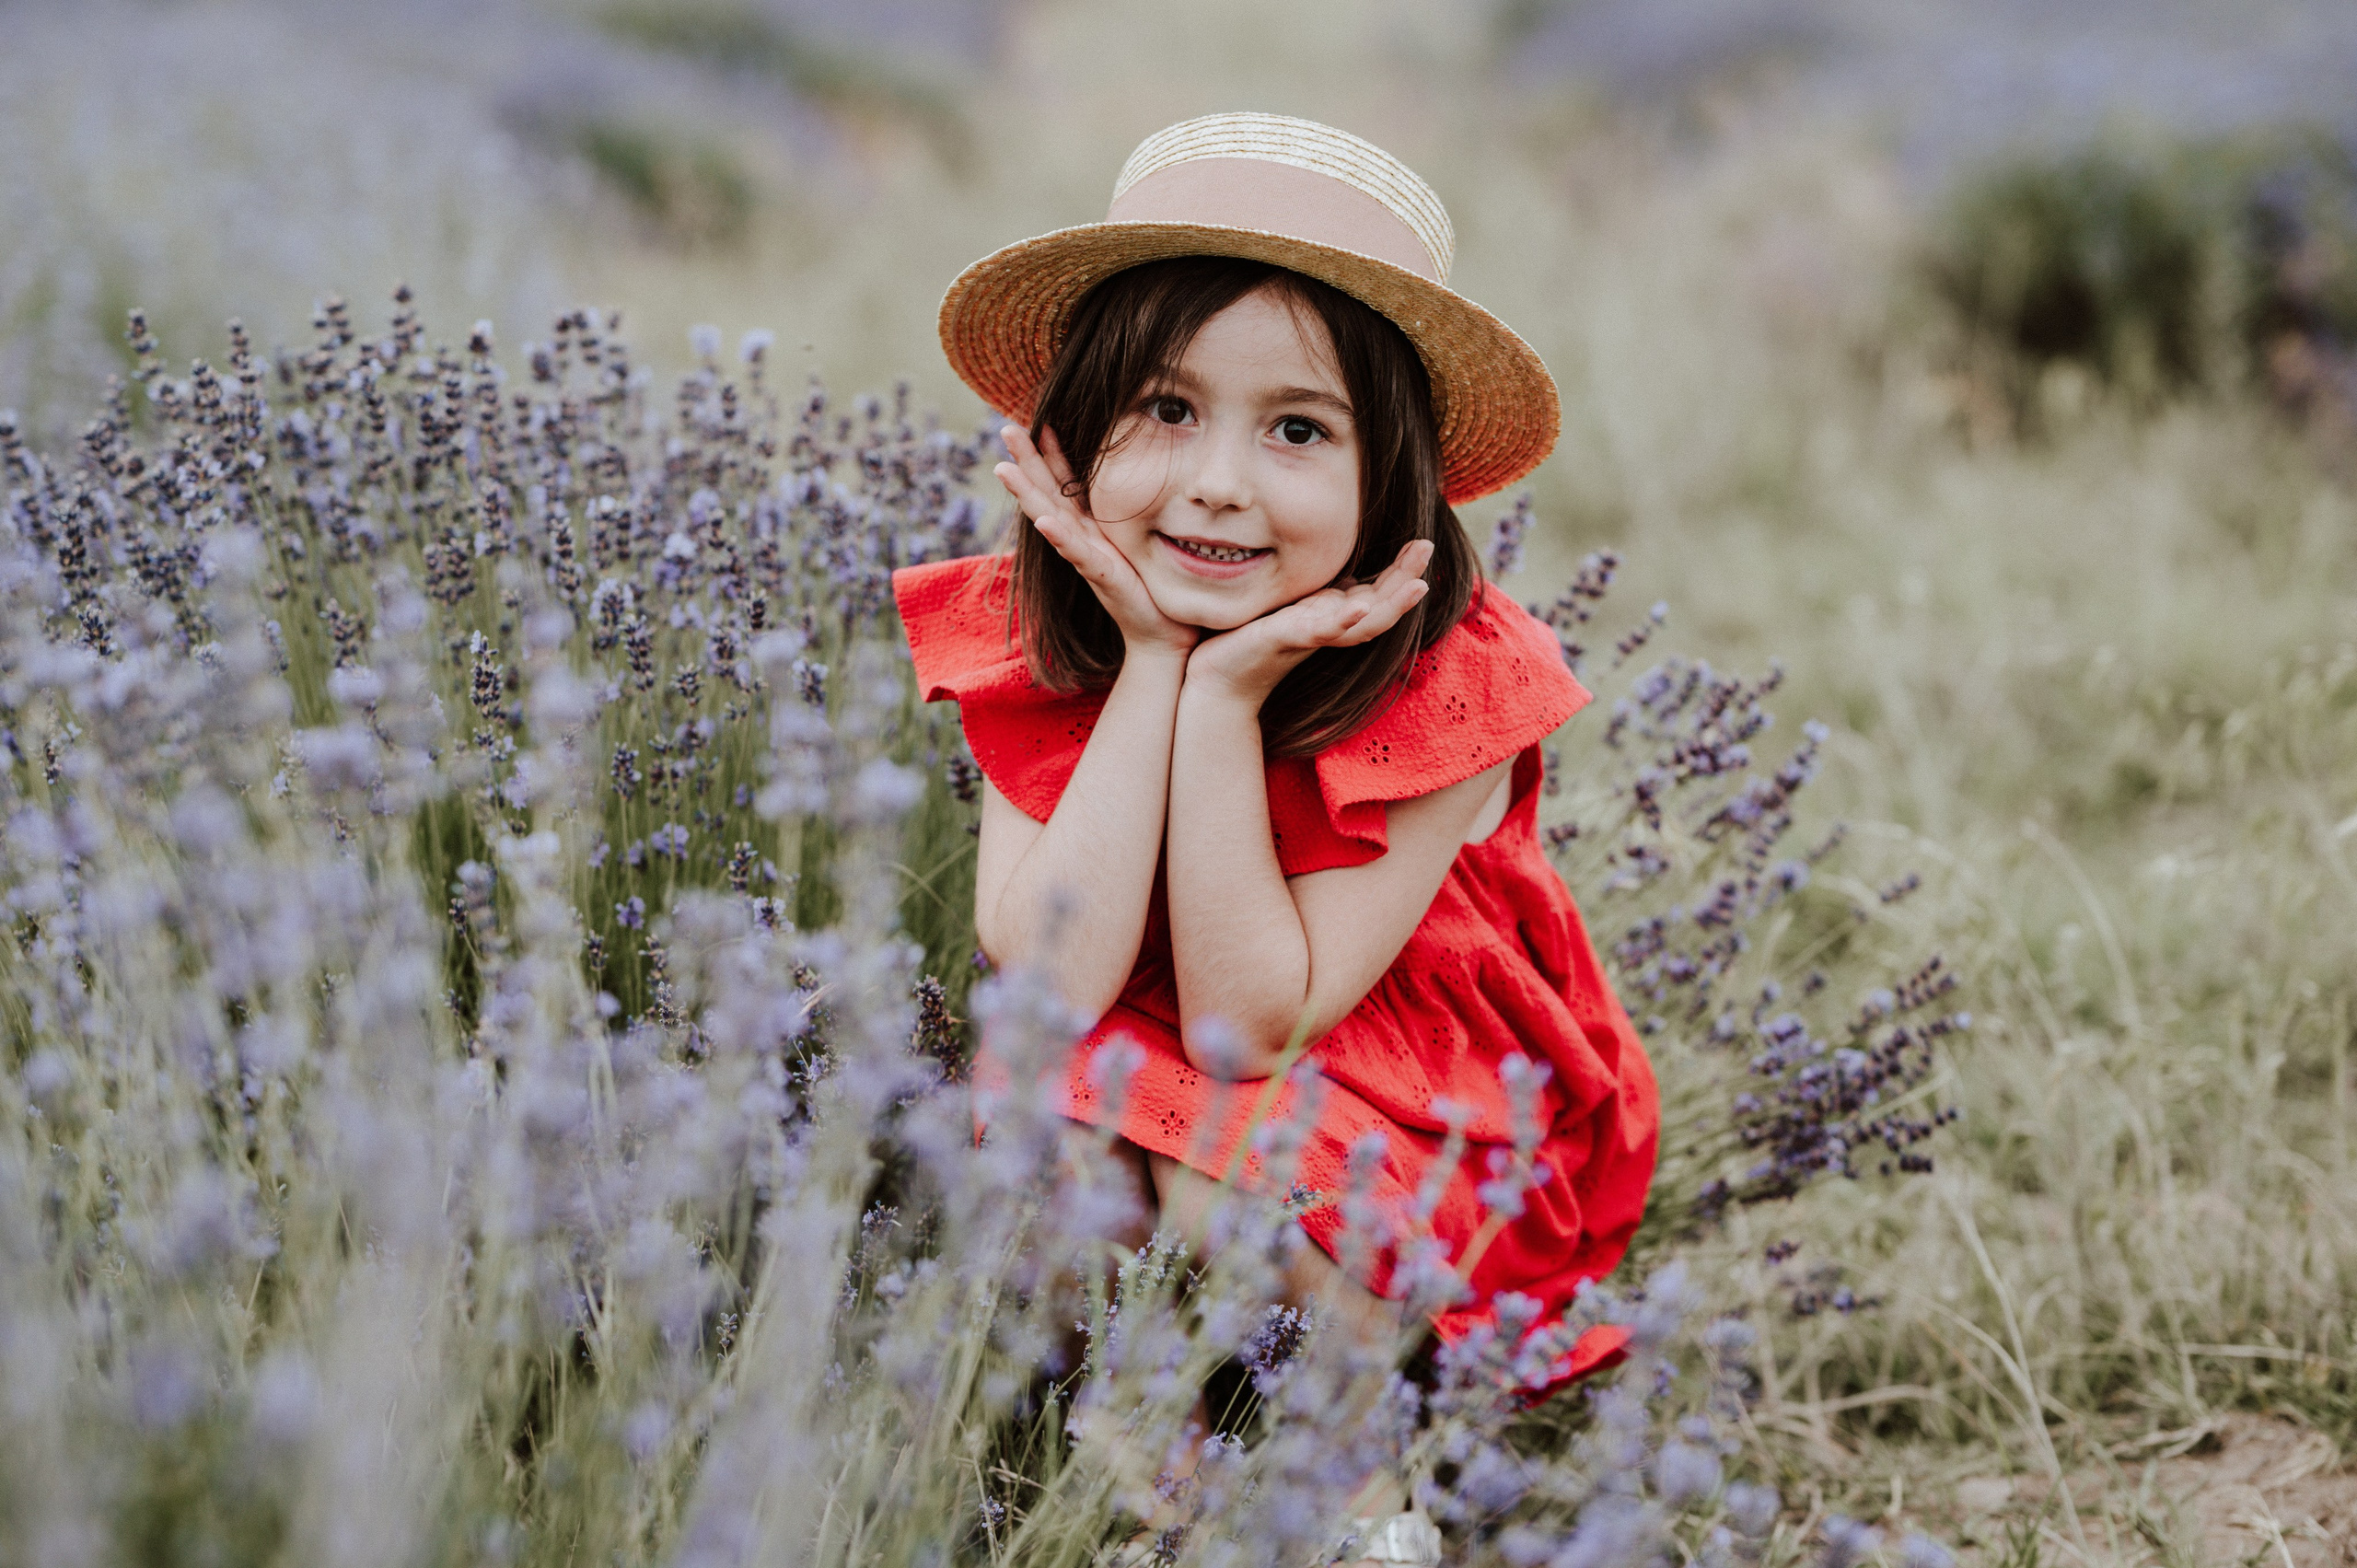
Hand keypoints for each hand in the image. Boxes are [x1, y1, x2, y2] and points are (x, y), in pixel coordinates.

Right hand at [995, 424, 1197, 658]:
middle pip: (1048, 494)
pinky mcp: (1102, 577)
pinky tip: (1044, 521)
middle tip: (1006, 429)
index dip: (1051, 454)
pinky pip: (1077, 554)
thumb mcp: (1142, 541)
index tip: (1038, 421)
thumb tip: (1152, 479)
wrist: (1165, 635)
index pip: (1065, 485)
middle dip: (1026, 462)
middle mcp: (1083, 541)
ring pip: (1051, 519)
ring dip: (1027, 494)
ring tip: (1003, 469)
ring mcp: (1088, 558)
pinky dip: (1059, 537)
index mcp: (1093, 529)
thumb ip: (1136, 514)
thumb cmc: (1155, 589)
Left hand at [1185, 538, 1433, 705]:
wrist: (1218, 680)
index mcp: (1331, 615)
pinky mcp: (1290, 641)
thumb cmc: (1249, 640)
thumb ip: (1314, 593)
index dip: (1402, 570)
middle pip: (1381, 606)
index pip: (1377, 591)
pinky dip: (1344, 621)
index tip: (1423, 542)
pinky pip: (1322, 633)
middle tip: (1429, 547)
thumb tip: (1339, 571)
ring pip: (1365, 625)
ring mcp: (1313, 637)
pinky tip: (1359, 606)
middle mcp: (1330, 628)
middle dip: (1408, 578)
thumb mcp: (1288, 606)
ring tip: (1418, 585)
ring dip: (1393, 605)